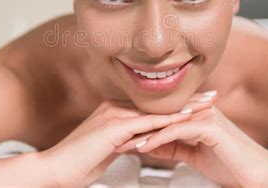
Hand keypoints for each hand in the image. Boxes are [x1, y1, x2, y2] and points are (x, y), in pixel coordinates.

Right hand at [39, 98, 213, 186]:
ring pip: (157, 111)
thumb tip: (139, 143)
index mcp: (114, 111)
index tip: (198, 102)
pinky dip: (169, 121)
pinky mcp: (113, 127)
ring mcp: (113, 115)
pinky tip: (187, 119)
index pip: (152, 106)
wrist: (55, 170)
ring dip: (184, 108)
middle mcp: (115, 108)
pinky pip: (147, 124)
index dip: (176, 104)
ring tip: (208, 105)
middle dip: (187, 100)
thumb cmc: (78, 164)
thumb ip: (124, 142)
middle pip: (159, 104)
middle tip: (211, 96)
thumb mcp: (107, 149)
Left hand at [115, 91, 267, 186]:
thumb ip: (175, 145)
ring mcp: (205, 116)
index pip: (162, 116)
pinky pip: (176, 131)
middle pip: (160, 115)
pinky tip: (142, 148)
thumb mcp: (194, 154)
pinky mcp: (209, 126)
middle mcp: (199, 110)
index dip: (140, 125)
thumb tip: (153, 144)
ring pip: (165, 121)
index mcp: (196, 114)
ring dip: (141, 132)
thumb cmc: (231, 165)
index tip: (120, 135)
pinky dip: (157, 140)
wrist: (260, 175)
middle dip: (135, 126)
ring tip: (120, 142)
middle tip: (113, 136)